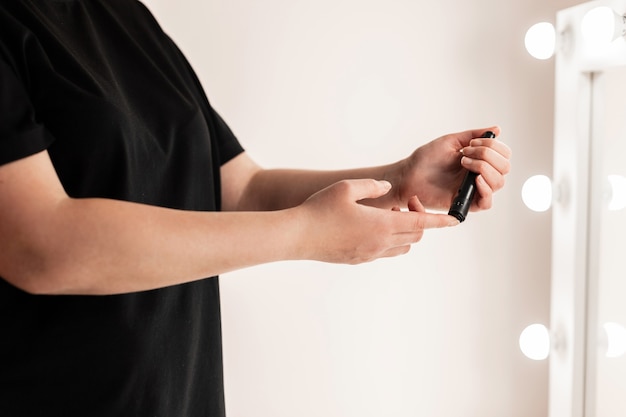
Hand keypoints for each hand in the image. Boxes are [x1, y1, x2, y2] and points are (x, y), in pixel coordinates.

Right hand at [295, 179, 457, 263]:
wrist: (297, 237)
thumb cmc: (320, 210)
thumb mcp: (346, 188)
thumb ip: (373, 186)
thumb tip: (387, 189)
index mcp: (382, 224)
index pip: (421, 223)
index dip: (441, 221)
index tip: (456, 220)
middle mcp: (380, 243)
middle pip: (415, 235)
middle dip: (418, 220)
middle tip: (404, 203)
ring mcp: (370, 254)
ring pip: (402, 246)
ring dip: (404, 231)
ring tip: (385, 215)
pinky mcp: (359, 260)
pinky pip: (385, 252)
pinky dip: (389, 240)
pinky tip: (370, 226)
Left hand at [392, 126, 510, 211]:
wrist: (408, 174)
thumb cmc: (426, 159)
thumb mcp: (451, 141)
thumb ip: (473, 135)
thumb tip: (497, 129)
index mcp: (479, 160)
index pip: (503, 155)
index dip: (494, 146)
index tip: (472, 143)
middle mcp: (480, 175)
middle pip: (504, 168)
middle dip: (488, 155)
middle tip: (465, 153)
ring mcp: (473, 190)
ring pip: (498, 182)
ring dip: (484, 167)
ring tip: (463, 162)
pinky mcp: (466, 203)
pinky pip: (487, 202)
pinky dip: (486, 189)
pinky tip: (475, 179)